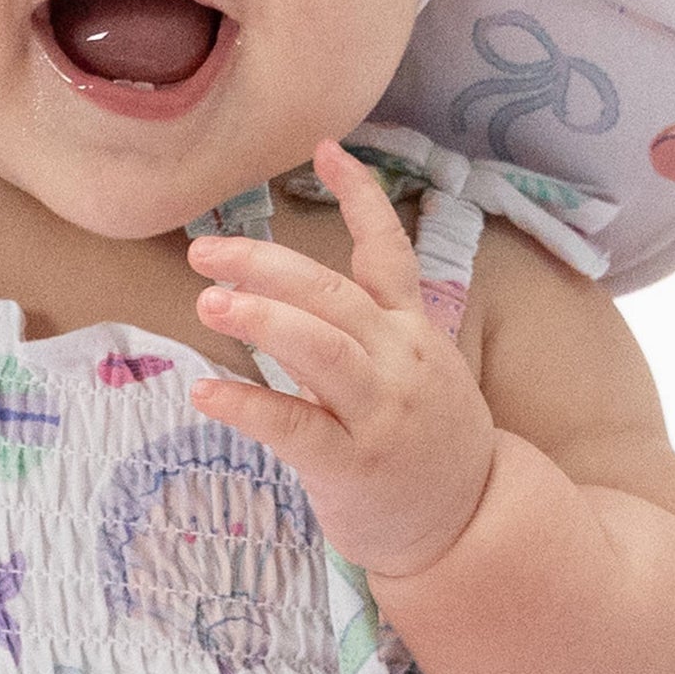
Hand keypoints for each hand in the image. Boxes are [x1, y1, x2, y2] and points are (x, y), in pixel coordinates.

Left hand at [186, 139, 497, 580]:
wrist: (470, 526)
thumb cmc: (423, 445)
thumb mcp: (415, 372)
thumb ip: (365, 331)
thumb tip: (292, 289)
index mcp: (413, 332)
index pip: (389, 251)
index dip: (360, 198)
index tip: (326, 148)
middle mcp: (401, 363)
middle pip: (331, 295)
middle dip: (265, 265)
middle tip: (204, 251)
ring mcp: (381, 414)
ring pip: (319, 348)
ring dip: (259, 318)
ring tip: (207, 302)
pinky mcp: (354, 467)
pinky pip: (294, 426)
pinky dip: (247, 405)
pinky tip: (206, 391)